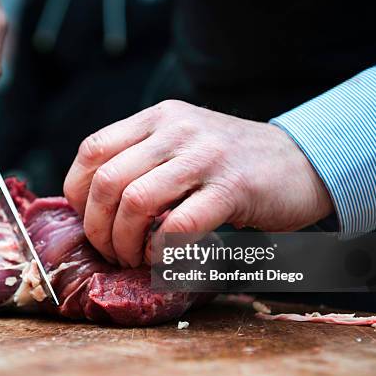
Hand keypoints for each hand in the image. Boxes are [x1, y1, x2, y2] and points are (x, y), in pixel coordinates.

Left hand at [64, 100, 333, 267]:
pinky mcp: (233, 188)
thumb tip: (91, 202)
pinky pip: (178, 224)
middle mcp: (176, 130)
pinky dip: (161, 250)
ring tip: (133, 258)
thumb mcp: (180, 143)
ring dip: (125, 243)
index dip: (76, 191)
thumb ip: (140, 159)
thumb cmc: (229, 163)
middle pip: (107, 181)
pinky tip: (162, 258)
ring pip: (136, 202)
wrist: (298, 162)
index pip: (92, 150)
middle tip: (110, 252)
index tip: (85, 219)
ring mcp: (205, 156)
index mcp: (157, 118)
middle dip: (97, 228)